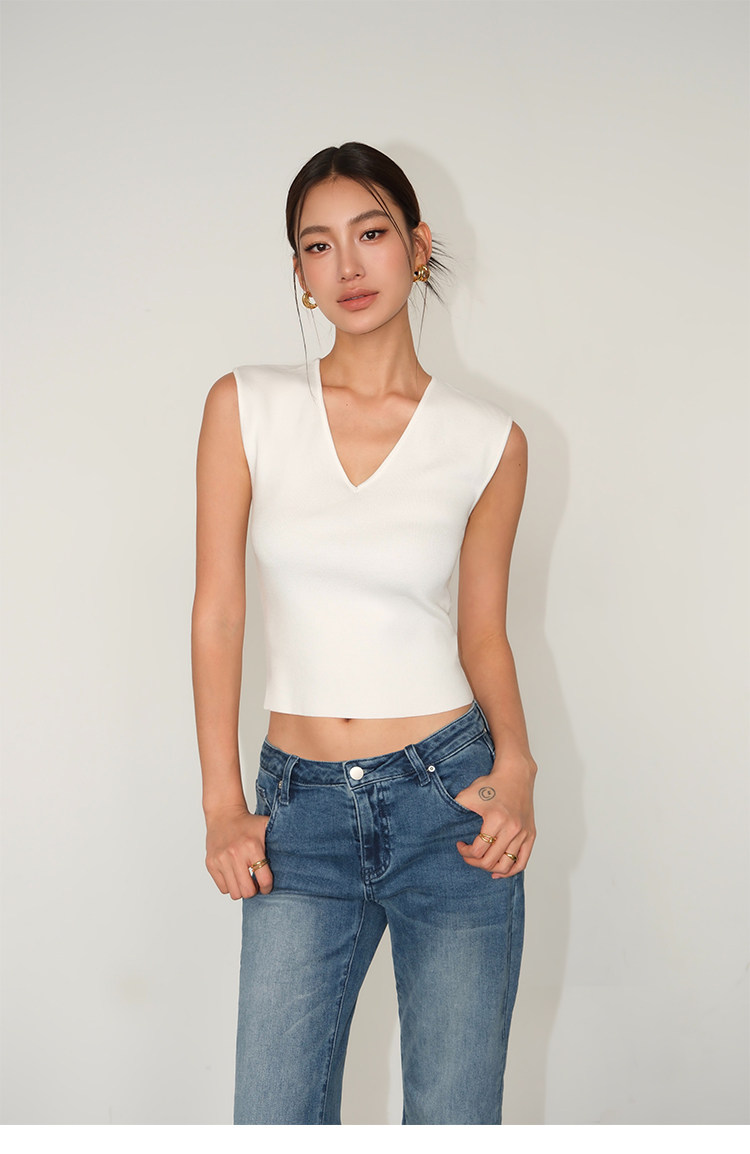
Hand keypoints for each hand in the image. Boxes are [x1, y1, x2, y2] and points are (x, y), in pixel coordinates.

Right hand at [205, 804, 273, 898]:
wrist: (224, 814)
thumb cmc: (248, 823)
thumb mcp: (267, 827)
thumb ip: (282, 840)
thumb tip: (301, 853)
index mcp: (252, 847)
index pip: (264, 880)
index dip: (267, 887)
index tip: (267, 885)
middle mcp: (235, 854)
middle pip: (248, 891)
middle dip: (254, 890)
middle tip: (255, 883)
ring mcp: (221, 860)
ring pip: (234, 893)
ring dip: (241, 889)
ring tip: (245, 879)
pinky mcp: (211, 864)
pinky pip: (223, 888)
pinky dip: (230, 885)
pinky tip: (234, 875)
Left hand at [455, 761, 535, 877]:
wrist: (516, 774)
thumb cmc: (492, 784)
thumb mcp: (468, 794)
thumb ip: (454, 809)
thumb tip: (439, 824)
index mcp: (496, 820)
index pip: (478, 850)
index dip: (465, 852)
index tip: (460, 845)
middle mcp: (512, 829)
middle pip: (490, 861)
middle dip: (474, 862)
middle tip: (468, 855)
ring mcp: (523, 833)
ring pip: (506, 865)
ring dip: (490, 868)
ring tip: (481, 862)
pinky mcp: (531, 835)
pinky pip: (522, 861)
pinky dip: (510, 870)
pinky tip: (498, 871)